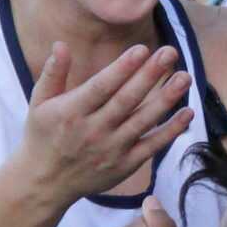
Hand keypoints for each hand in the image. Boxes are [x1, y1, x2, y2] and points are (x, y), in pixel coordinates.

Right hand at [18, 42, 193, 208]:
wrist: (44, 183)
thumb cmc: (43, 135)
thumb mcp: (39, 103)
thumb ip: (53, 73)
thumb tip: (61, 44)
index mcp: (72, 112)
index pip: (101, 87)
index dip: (122, 69)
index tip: (142, 49)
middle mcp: (93, 131)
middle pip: (127, 100)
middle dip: (150, 75)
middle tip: (171, 52)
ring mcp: (111, 149)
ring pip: (143, 121)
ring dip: (166, 99)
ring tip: (185, 77)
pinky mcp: (125, 164)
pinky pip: (152, 145)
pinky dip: (171, 131)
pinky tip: (188, 112)